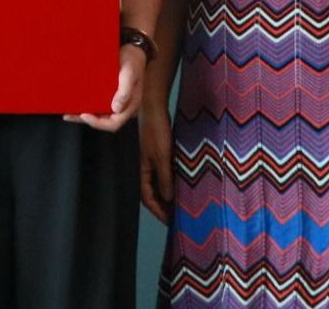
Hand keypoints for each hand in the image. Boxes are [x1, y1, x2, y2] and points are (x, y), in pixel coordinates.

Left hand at [68, 47, 144, 132]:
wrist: (133, 51)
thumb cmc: (132, 61)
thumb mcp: (129, 74)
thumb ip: (125, 91)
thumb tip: (116, 109)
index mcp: (130, 106)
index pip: (114, 123)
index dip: (98, 123)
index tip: (84, 115)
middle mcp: (122, 107)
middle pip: (103, 121)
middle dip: (86, 120)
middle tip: (69, 115)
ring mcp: (115, 102)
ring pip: (99, 114)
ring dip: (83, 115)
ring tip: (68, 114)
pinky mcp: (108, 95)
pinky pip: (97, 104)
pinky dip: (86, 105)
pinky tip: (74, 104)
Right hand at [138, 101, 174, 222]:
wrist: (154, 106)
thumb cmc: (156, 130)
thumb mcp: (162, 156)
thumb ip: (165, 178)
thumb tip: (169, 198)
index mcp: (143, 169)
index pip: (147, 197)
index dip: (158, 211)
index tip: (170, 222)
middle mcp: (147, 166)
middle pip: (153, 192)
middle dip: (164, 206)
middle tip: (178, 217)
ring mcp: (154, 158)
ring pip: (161, 182)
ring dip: (170, 194)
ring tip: (183, 203)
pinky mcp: (161, 151)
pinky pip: (167, 172)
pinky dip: (174, 180)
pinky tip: (185, 182)